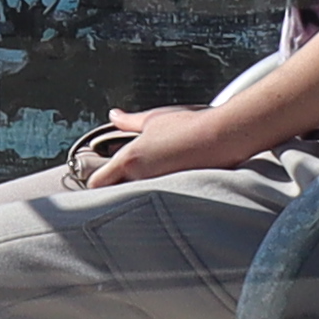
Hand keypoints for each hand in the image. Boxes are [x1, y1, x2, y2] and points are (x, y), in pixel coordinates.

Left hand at [75, 96, 266, 187]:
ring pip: (137, 200)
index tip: (99, 178)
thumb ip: (129, 121)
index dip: (94, 182)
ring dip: (139, 195)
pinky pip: (161, 203)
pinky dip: (161, 199)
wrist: (224, 137)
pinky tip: (170, 188)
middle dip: (116, 192)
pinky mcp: (178, 198)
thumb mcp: (154, 118)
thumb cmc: (190, 125)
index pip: (97, 183)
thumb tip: (114, 115)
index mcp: (130, 160)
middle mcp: (141, 179)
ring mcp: (160, 191)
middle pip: (115, 196)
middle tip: (124, 183)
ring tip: (150, 182)